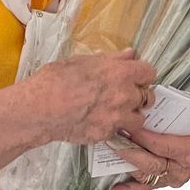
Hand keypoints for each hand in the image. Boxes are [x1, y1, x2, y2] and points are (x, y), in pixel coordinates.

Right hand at [26, 50, 156, 146]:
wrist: (39, 109)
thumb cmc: (55, 81)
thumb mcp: (83, 61)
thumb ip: (111, 59)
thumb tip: (129, 55)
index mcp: (120, 73)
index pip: (149, 72)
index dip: (143, 74)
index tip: (137, 77)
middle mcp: (124, 96)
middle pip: (148, 96)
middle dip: (139, 95)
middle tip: (125, 95)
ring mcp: (117, 117)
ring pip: (139, 118)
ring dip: (131, 115)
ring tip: (115, 112)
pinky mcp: (107, 134)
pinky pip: (119, 132)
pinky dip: (113, 128)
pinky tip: (99, 121)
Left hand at [109, 115, 189, 189]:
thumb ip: (178, 111)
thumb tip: (149, 102)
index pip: (162, 145)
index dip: (143, 137)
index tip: (127, 126)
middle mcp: (184, 168)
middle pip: (152, 163)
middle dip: (130, 151)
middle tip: (114, 140)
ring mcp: (175, 178)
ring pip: (147, 176)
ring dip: (127, 166)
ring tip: (111, 156)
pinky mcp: (166, 182)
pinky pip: (147, 187)